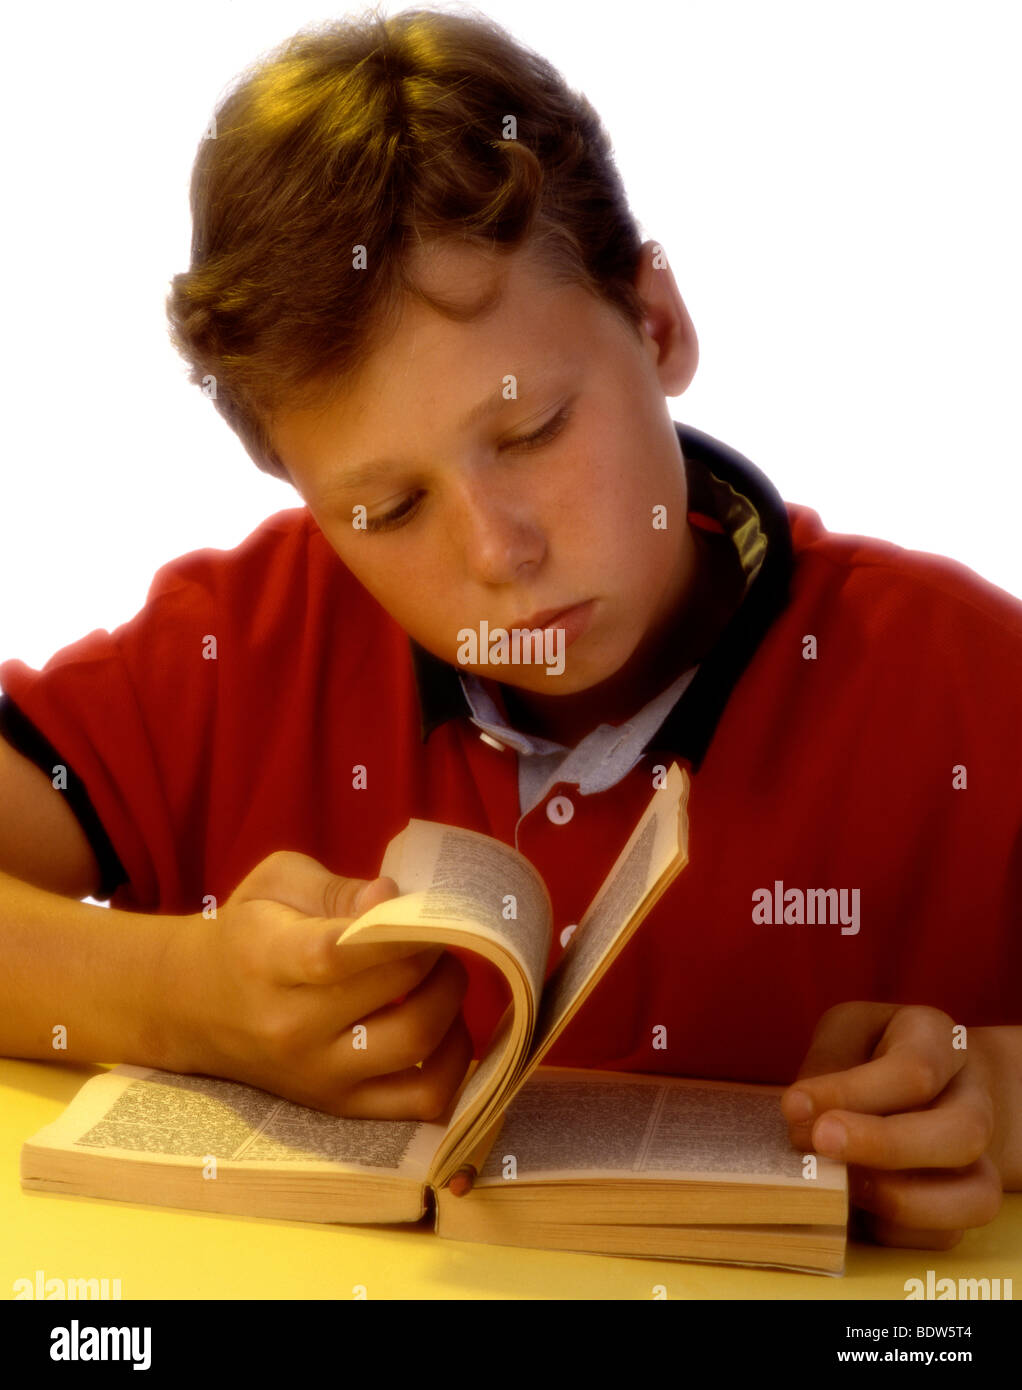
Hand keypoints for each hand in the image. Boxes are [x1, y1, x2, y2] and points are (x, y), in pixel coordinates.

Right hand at [164, 850, 473, 1119]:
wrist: (193, 1007)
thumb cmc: (246, 932)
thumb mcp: (275, 884)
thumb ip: (337, 887)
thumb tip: (391, 899)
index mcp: (268, 962)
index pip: (338, 954)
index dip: (397, 931)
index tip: (426, 911)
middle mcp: (291, 1028)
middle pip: (396, 993)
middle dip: (436, 952)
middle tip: (436, 932)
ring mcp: (319, 1076)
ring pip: (418, 1044)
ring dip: (451, 1000)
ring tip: (440, 973)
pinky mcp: (342, 1107)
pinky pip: (424, 1099)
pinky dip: (456, 1062)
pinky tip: (446, 1026)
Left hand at [781, 1002, 1003, 1248]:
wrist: (925, 1081)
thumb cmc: (871, 1051)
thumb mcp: (845, 1033)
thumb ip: (827, 1064)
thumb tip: (802, 1117)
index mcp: (939, 1039)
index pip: (914, 1069)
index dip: (851, 1092)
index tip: (792, 1107)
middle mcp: (974, 1098)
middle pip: (963, 1133)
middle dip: (886, 1146)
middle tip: (820, 1143)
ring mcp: (979, 1157)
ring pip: (975, 1195)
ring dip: (899, 1200)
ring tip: (838, 1186)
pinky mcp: (965, 1202)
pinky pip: (946, 1235)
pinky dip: (897, 1231)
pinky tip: (851, 1210)